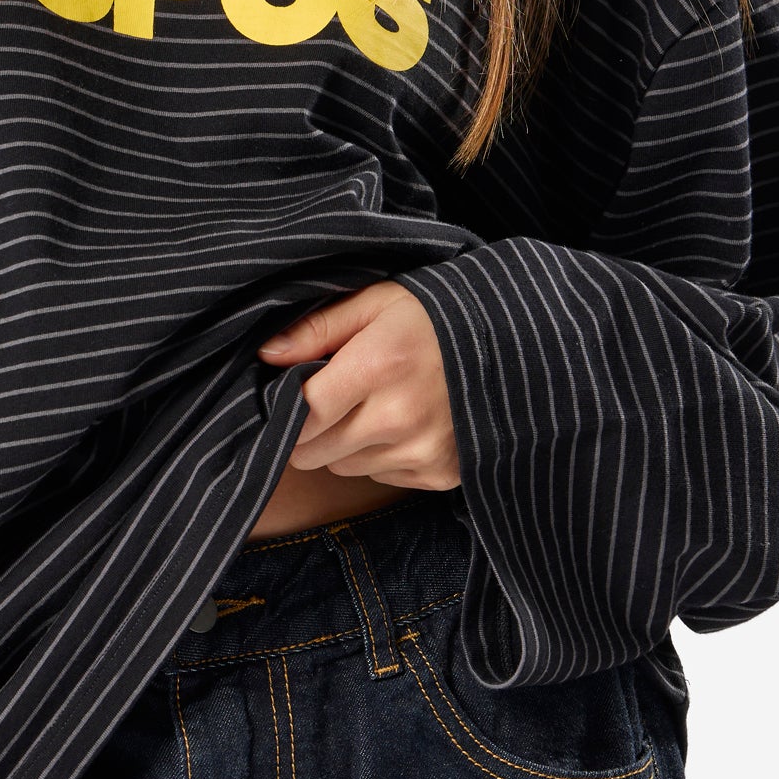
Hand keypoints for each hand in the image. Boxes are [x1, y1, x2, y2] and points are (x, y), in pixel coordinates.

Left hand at [255, 281, 459, 489]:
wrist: (513, 346)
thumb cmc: (434, 317)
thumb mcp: (376, 302)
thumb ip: (317, 328)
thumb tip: (266, 356)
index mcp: (379, 365)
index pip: (302, 413)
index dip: (286, 409)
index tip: (287, 395)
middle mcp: (399, 416)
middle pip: (312, 450)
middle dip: (308, 429)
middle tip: (330, 398)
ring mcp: (422, 450)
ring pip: (342, 466)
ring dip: (344, 444)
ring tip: (373, 405)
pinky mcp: (439, 473)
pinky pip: (380, 476)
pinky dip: (379, 456)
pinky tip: (403, 424)